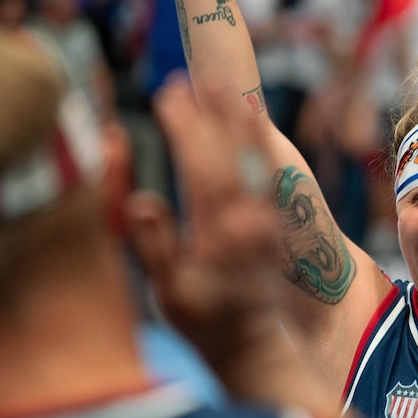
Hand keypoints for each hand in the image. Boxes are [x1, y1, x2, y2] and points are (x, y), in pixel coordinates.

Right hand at [125, 75, 286, 390]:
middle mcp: (251, 221)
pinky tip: (252, 121)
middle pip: (236, 155)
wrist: (257, 347)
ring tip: (229, 84)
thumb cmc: (206, 325)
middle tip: (202, 70)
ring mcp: (268, 220)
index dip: (188, 129)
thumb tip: (140, 203)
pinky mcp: (277, 222)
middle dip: (218, 111)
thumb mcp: (172, 296)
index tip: (170, 92)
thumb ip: (157, 248)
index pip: (204, 169)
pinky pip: (270, 173)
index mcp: (221, 234)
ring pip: (258, 160)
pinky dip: (260, 143)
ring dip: (242, 120)